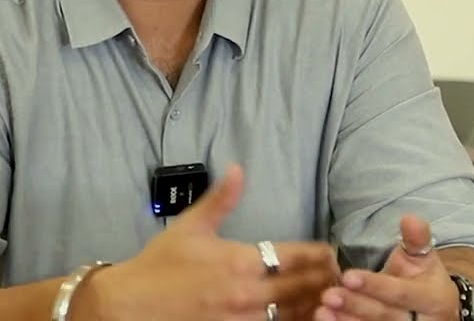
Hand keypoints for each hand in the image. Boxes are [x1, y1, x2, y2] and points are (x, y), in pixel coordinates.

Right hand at [75, 164, 338, 320]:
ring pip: (297, 315)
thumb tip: (238, 168)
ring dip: (316, 305)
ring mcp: (245, 320)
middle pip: (306, 288)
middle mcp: (249, 293)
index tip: (331, 252)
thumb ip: (221, 199)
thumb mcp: (191, 226)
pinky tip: (303, 316)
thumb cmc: (161, 264)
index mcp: (241, 261)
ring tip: (331, 298)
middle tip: (340, 276)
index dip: (321, 254)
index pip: (297, 256)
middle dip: (327, 280)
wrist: (133, 305)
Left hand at [313, 215, 458, 320]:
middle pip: (385, 315)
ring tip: (323, 311)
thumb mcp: (423, 257)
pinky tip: (327, 320)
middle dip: (356, 305)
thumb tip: (410, 218)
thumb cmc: (423, 278)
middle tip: (328, 295)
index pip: (400, 292)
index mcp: (433, 299)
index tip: (347, 276)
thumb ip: (416, 239)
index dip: (374, 285)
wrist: (437, 310)